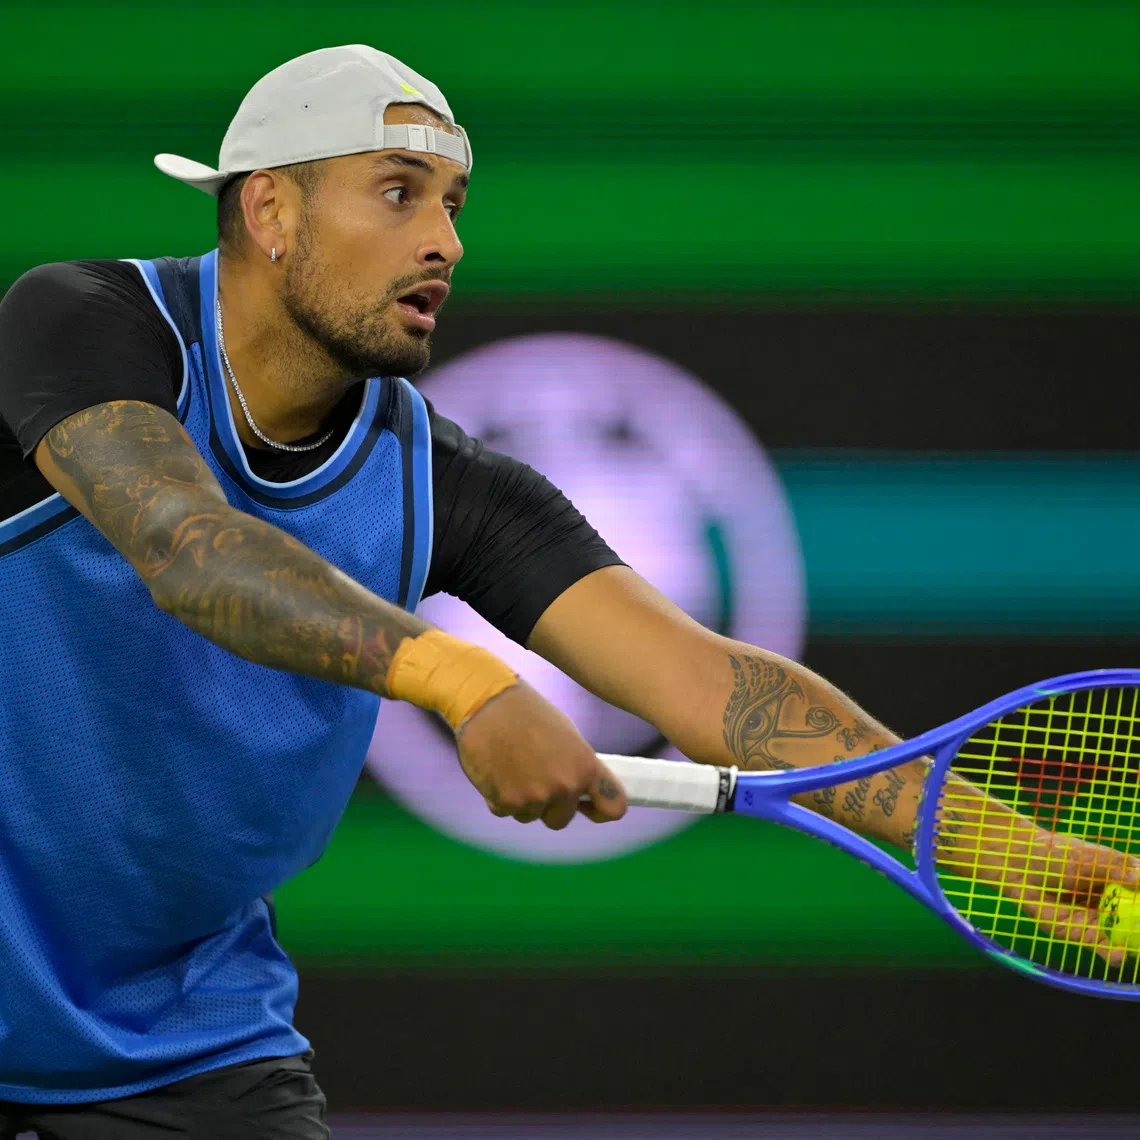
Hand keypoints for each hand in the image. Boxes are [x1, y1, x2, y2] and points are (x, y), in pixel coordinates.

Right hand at [455, 680, 627, 828]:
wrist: (488, 702)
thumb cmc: (527, 712)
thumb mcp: (567, 735)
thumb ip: (577, 766)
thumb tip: (580, 787)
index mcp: (586, 767)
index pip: (613, 808)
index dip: (599, 810)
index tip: (587, 806)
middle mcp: (565, 786)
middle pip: (561, 819)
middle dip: (549, 805)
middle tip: (534, 778)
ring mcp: (535, 798)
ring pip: (531, 816)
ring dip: (522, 801)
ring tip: (512, 767)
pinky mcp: (506, 802)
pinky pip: (506, 811)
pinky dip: (500, 797)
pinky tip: (496, 770)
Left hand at [993, 829, 1139, 965]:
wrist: (1017, 862)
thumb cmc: (1053, 853)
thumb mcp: (1089, 857)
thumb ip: (1117, 866)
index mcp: (1119, 879)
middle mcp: (1113, 902)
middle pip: (1135, 920)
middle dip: (1139, 930)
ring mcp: (1098, 919)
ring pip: (1123, 937)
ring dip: (1133, 944)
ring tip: (1136, 946)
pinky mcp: (1078, 931)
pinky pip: (1099, 946)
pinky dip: (1111, 953)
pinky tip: (1119, 955)